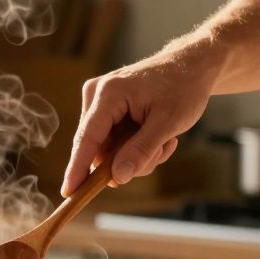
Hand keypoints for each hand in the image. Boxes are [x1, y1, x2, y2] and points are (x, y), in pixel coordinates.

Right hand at [61, 39, 222, 196]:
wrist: (191, 65)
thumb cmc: (182, 87)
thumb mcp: (168, 123)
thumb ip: (141, 151)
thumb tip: (116, 178)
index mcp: (109, 93)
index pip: (87, 138)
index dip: (77, 168)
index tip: (68, 193)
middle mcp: (96, 94)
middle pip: (99, 148)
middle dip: (128, 160)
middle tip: (160, 152)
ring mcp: (99, 101)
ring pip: (108, 149)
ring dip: (136, 155)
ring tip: (165, 141)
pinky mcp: (106, 108)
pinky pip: (114, 142)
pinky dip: (135, 147)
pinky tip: (158, 137)